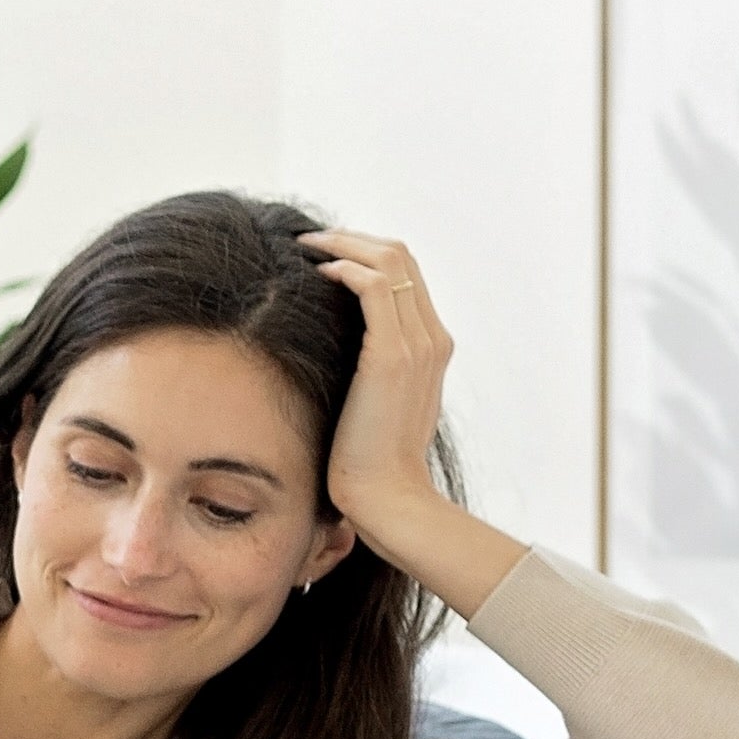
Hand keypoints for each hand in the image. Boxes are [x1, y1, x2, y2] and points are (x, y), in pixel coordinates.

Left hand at [300, 228, 519, 614]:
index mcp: (432, 348)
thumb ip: (368, 373)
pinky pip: (374, 287)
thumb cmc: (369, 464)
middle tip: (310, 241)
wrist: (388, 499)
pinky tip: (316, 274)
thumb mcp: (372, 407)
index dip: (366, 254)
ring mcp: (417, 344)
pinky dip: (344, 269)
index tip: (325, 255)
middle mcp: (432, 338)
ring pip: (390, 260)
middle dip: (353, 239)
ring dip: (344, 244)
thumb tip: (332, 353)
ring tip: (306, 247)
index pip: (405, 276)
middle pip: (401, 256)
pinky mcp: (393, 355)